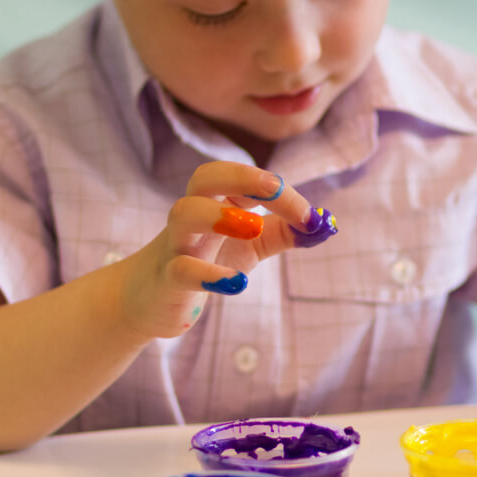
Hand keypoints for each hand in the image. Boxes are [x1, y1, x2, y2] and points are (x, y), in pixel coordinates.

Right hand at [109, 162, 335, 339]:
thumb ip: (286, 231)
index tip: (312, 217)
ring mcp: (176, 245)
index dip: (278, 191)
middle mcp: (193, 215)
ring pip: (184, 214)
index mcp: (216, 201)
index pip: (244, 179)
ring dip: (219, 215)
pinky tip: (237, 283)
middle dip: (242, 177)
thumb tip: (325, 224)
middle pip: (205, 176)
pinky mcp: (167, 280)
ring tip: (253, 227)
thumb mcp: (251, 244)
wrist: (151, 300)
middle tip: (276, 189)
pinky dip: (209, 275)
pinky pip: (181, 270)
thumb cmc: (206, 260)